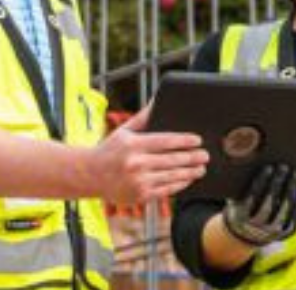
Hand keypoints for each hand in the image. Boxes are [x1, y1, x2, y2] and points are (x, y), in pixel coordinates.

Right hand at [81, 107, 210, 204]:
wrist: (90, 175)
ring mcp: (138, 181)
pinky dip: (179, 184)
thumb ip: (143, 117)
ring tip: (201, 168)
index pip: (165, 141)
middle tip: (205, 155)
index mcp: (133, 145)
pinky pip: (166, 190)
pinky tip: (188, 179)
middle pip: (172, 159)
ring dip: (190, 172)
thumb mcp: (123, 131)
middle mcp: (136, 163)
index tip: (197, 140)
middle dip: (192, 157)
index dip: (184, 141)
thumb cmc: (110, 150)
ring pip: (171, 176)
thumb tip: (158, 100)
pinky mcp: (140, 195)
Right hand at [220, 163, 295, 246]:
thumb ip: (241, 186)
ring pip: (283, 210)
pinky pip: (293, 218)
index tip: (268, 167)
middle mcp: (256, 227)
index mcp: (241, 217)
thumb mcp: (236, 199)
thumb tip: (250, 160)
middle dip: (277, 183)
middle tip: (283, 166)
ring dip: (290, 191)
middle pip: (269, 203)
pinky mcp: (284, 233)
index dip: (261, 181)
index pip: (252, 197)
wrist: (246, 233)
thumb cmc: (241, 207)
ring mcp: (271, 232)